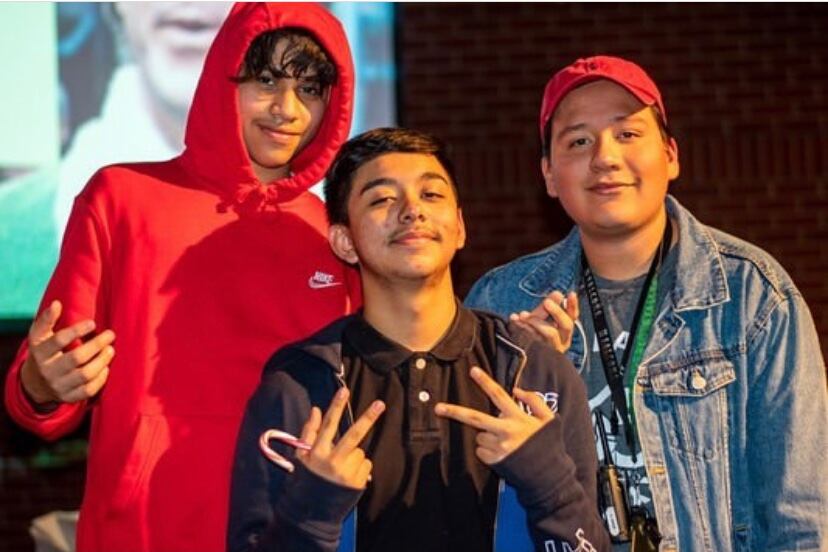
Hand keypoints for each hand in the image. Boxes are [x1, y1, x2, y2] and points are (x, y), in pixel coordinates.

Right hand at [20, 300, 114, 404]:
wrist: (35, 383)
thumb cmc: (44, 352)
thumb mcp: (39, 336)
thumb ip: (46, 320)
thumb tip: (56, 304)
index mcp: (40, 352)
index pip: (58, 341)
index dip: (77, 331)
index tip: (93, 323)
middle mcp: (47, 370)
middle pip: (76, 358)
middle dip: (96, 345)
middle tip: (110, 335)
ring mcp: (58, 386)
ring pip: (85, 375)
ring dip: (102, 361)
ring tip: (111, 350)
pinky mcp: (68, 397)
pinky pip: (88, 390)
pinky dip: (100, 379)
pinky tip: (106, 367)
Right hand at [297, 387, 383, 488]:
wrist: (312, 513)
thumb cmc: (307, 479)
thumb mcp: (302, 456)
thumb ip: (309, 431)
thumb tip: (316, 409)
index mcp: (317, 453)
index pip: (328, 425)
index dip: (336, 407)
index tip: (344, 390)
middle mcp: (333, 462)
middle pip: (354, 435)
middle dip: (368, 418)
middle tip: (380, 404)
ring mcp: (346, 473)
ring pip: (360, 451)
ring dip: (354, 455)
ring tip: (341, 469)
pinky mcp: (357, 483)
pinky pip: (366, 464)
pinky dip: (360, 467)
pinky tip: (348, 476)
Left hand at [435, 366, 554, 464]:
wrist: (548, 475)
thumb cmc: (548, 444)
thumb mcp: (549, 419)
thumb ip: (534, 401)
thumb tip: (516, 390)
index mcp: (517, 418)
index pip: (499, 396)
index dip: (486, 382)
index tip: (473, 371)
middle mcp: (505, 431)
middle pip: (474, 418)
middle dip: (454, 412)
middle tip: (437, 408)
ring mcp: (498, 447)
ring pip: (479, 436)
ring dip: (486, 436)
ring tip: (505, 442)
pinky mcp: (494, 461)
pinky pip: (480, 451)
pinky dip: (486, 450)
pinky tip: (501, 453)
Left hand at [509, 290, 577, 352]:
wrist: (519, 356)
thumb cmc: (532, 333)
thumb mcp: (540, 318)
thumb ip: (548, 307)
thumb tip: (558, 293)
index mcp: (564, 330)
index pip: (573, 316)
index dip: (573, 305)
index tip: (570, 294)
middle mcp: (562, 341)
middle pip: (566, 325)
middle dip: (557, 312)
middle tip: (546, 302)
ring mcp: (553, 349)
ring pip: (551, 333)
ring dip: (537, 321)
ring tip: (523, 315)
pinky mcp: (541, 355)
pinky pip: (535, 340)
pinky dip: (524, 328)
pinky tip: (515, 320)